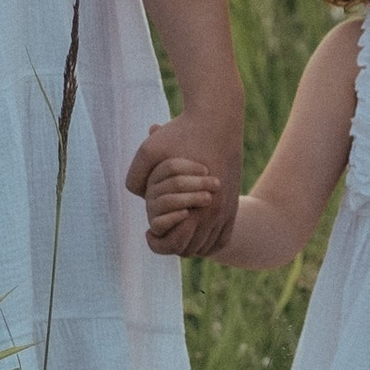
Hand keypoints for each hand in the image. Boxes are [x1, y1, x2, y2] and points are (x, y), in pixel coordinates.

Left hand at [127, 109, 243, 261]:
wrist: (217, 118)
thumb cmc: (181, 133)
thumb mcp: (149, 150)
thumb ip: (135, 177)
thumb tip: (139, 198)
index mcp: (195, 203)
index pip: (174, 245)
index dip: (157, 244)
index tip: (148, 232)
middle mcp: (215, 211)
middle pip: (191, 250)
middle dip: (172, 245)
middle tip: (160, 232)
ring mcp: (228, 208)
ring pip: (207, 246)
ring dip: (190, 244)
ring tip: (173, 230)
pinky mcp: (234, 203)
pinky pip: (223, 238)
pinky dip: (208, 242)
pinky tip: (193, 231)